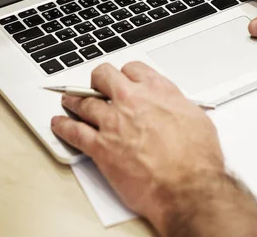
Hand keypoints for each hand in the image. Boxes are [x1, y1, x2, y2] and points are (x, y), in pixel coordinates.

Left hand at [51, 62, 224, 233]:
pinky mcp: (101, 147)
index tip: (123, 79)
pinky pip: (74, 132)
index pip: (133, 69)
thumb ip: (178, 106)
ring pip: (84, 102)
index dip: (126, 74)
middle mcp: (132, 100)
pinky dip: (63, 127)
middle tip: (94, 85)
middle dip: (97, 79)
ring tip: (68, 100)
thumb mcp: (196, 118)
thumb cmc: (197, 159)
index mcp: (157, 90)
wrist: (187, 187)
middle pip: (103, 76)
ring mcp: (113, 122)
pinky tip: (59, 124)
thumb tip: (174, 106)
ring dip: (74, 100)